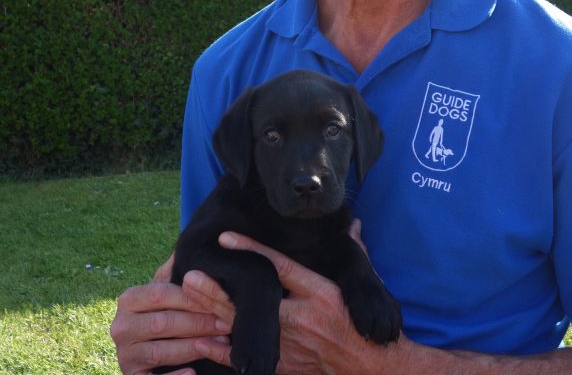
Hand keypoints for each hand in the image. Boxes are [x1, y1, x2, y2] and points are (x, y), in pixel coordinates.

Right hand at [109, 253, 231, 374]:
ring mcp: (124, 355)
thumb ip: (175, 269)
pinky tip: (193, 372)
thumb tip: (188, 244)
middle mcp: (120, 327)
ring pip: (161, 351)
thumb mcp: (166, 289)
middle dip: (199, 323)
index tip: (220, 298)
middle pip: (163, 323)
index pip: (161, 293)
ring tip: (220, 344)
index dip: (192, 296)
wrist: (147, 350)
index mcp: (129, 299)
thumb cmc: (166, 311)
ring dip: (193, 348)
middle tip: (227, 323)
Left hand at [211, 222, 403, 374]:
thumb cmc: (362, 322)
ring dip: (214, 312)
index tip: (226, 237)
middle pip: (252, 299)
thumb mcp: (359, 286)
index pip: (280, 266)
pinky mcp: (283, 363)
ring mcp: (290, 342)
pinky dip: (222, 350)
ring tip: (189, 298)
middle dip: (220, 287)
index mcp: (319, 292)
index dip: (252, 250)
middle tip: (192, 273)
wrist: (368, 366)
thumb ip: (354, 253)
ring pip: (244, 326)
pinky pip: (248, 355)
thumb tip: (352, 225)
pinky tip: (199, 340)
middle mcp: (301, 316)